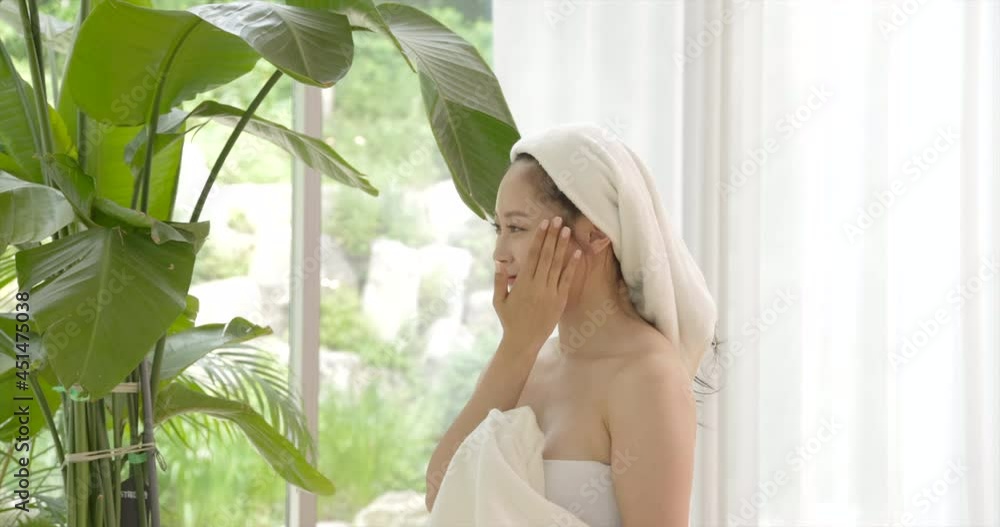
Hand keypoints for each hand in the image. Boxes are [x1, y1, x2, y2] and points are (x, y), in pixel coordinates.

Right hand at [493, 216, 581, 350]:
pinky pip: (566, 279)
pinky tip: (576, 252)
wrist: (523, 341)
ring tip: (566, 230)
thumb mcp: (499, 301)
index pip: (532, 255)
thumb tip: (499, 263)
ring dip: (562, 246)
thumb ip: (499, 281)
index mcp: (522, 283)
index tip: (543, 224)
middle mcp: (537, 285)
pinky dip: (571, 265)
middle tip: (557, 220)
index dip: (539, 238)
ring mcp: (550, 292)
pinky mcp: (559, 300)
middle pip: (546, 255)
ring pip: (557, 265)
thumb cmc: (509, 320)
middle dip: (552, 236)